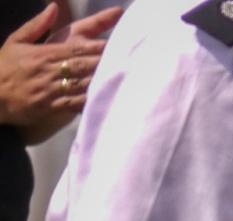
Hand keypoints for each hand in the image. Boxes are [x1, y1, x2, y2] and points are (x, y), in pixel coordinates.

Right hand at [0, 3, 118, 129]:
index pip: (77, 48)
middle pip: (85, 65)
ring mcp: (53, 90)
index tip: (117, 44)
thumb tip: (54, 7)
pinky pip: (78, 104)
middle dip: (107, 63)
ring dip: (105, 82)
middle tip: (130, 61)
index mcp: (44, 53)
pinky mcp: (53, 107)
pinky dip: (93, 102)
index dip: (98, 46)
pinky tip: (108, 100)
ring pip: (85, 84)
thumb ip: (37, 25)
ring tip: (126, 79)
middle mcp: (51, 70)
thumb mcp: (16, 41)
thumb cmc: (5, 67)